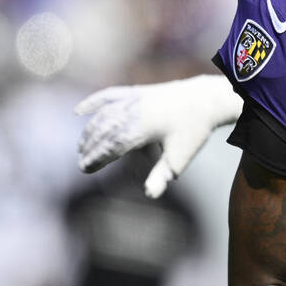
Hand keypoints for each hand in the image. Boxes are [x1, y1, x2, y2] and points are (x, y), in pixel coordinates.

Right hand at [74, 74, 242, 197]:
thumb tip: (149, 195)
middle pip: (105, 130)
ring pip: (104, 114)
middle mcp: (137, 110)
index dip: (97, 157)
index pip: (113, 144)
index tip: (86, 169)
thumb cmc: (194, 131)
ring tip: (83, 147)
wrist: (208, 100)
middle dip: (90, 147)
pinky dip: (92, 102)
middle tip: (82, 163)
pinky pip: (109, 95)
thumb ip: (162, 175)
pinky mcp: (137, 90)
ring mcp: (135, 98)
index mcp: (146, 127)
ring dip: (90, 131)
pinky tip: (78, 112)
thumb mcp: (180, 157)